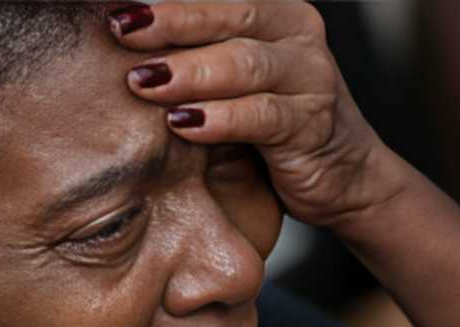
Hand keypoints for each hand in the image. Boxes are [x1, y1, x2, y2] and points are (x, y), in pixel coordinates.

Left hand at [108, 1, 399, 226]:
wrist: (343, 177)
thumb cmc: (272, 126)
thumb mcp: (233, 79)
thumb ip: (194, 54)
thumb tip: (121, 39)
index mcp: (276, 13)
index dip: (169, 3)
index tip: (117, 12)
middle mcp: (297, 36)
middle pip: (230, 16)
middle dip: (172, 23)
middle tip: (122, 32)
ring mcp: (310, 78)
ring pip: (246, 63)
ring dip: (189, 72)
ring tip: (143, 82)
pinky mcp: (312, 126)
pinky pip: (262, 116)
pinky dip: (219, 119)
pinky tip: (183, 124)